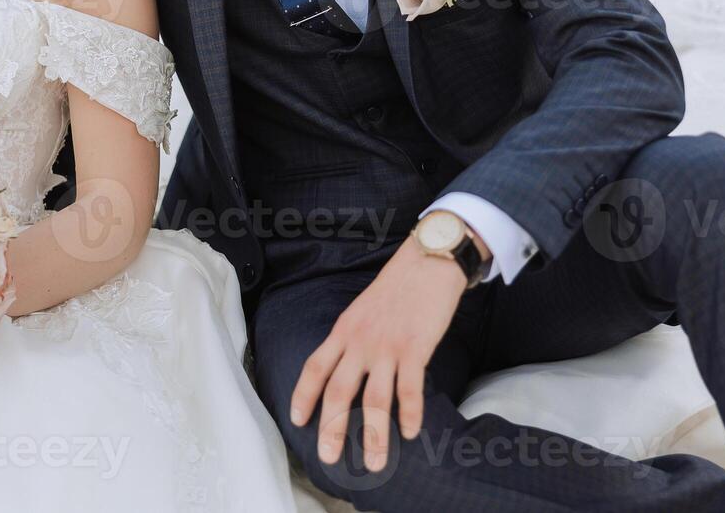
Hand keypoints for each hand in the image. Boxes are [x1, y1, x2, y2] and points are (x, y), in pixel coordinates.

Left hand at [288, 237, 471, 472]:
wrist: (427, 261)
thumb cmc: (397, 286)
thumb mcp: (362, 309)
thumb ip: (353, 338)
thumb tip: (346, 366)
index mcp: (344, 330)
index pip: (315, 367)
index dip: (303, 395)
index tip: (296, 419)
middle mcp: (360, 341)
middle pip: (338, 391)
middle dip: (331, 428)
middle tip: (327, 457)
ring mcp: (387, 346)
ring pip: (374, 399)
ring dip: (373, 435)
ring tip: (373, 463)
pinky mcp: (416, 348)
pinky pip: (410, 389)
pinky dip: (410, 414)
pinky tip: (411, 433)